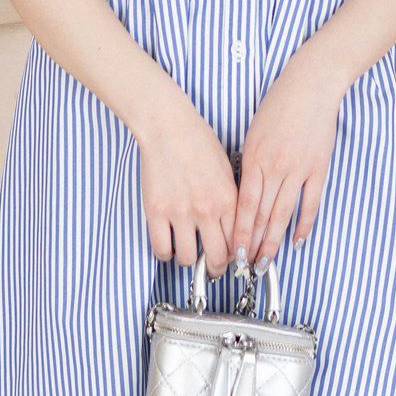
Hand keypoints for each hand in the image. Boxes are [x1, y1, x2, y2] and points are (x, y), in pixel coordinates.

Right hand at [135, 88, 238, 273]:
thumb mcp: (227, 171)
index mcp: (228, 199)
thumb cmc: (198, 142)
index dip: (237, 258)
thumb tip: (234, 228)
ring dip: (190, 262)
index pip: (239, 243)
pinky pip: (162, 249)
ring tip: (188, 255)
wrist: (168, 125)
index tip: (233, 261)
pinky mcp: (156, 212)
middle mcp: (207, 210)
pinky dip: (166, 255)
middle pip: (217, 258)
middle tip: (213, 269)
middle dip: (217, 270)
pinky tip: (169, 248)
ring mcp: (180, 212)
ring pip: (189, 259)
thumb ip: (232, 200)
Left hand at [232, 54, 347, 266]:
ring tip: (267, 262)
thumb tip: (243, 194)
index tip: (234, 251)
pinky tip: (298, 241)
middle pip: (262, 215)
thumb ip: (249, 164)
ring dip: (275, 241)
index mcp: (255, 158)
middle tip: (247, 266)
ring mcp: (298, 169)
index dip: (239, 232)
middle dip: (254, 244)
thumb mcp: (253, 134)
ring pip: (284, 213)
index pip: (244, 205)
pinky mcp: (318, 168)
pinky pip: (310, 202)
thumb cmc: (278, 106)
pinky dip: (304, 224)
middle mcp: (275, 167)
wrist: (310, 86)